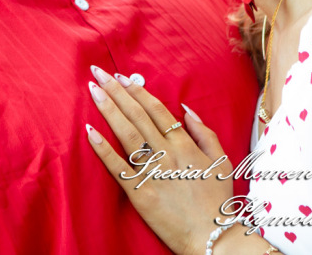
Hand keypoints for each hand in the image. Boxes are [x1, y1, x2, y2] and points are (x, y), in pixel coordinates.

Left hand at [86, 65, 234, 254]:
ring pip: (127, 133)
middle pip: (137, 115)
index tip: (121, 76)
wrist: (213, 238)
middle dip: (117, 91)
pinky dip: (103, 148)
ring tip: (93, 90)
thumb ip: (204, 133)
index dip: (137, 91)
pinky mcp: (139, 193)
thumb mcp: (221, 161)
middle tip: (98, 72)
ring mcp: (152, 172)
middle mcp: (167, 154)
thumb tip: (186, 109)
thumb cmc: (217, 201)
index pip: (156, 110)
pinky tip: (90, 131)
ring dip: (109, 109)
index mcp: (185, 145)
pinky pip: (118, 167)